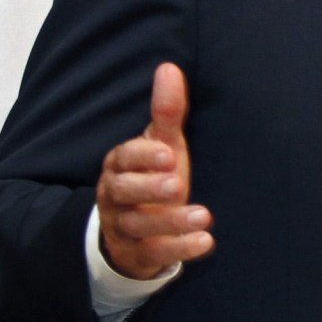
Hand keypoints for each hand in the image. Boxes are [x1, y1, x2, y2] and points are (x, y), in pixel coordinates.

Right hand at [96, 63, 212, 280]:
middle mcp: (115, 196)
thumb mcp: (162, 145)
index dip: (142, 157)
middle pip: (122, 192)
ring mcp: (124, 227)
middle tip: (177, 183)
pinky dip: (179, 249)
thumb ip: (167, 112)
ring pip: (138, 225)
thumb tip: (169, 67)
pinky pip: (154, 253)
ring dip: (171, 221)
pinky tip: (206, 242)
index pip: (122, 158)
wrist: (135, 230)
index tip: (169, 154)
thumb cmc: (152, 178)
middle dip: (149, 187)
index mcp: (119, 166)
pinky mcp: (138, 253)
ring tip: (204, 216)